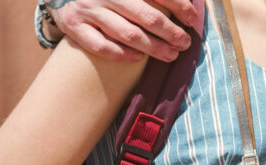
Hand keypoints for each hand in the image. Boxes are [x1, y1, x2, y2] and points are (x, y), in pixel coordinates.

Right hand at [46, 0, 197, 61]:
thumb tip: (186, 5)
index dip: (179, 6)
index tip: (192, 18)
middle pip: (147, 16)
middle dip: (171, 32)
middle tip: (185, 43)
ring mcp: (88, 10)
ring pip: (128, 33)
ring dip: (154, 48)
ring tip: (171, 55)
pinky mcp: (74, 27)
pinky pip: (102, 46)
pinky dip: (122, 54)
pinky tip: (138, 57)